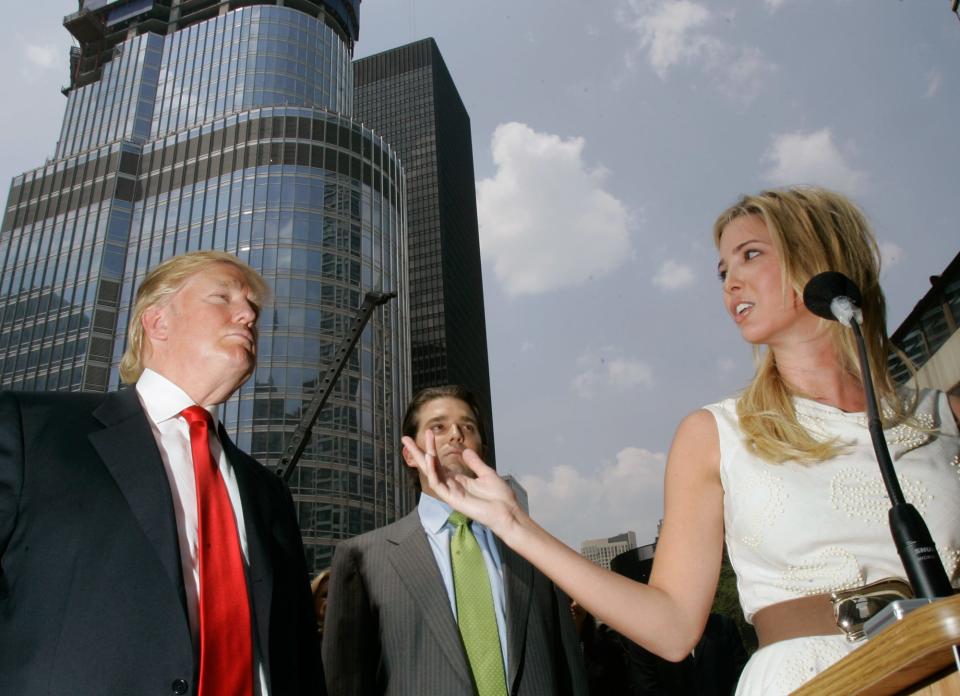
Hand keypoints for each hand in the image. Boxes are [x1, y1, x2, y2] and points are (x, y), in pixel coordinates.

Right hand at [402, 432, 521, 535]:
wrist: (507, 512)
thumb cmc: (500, 496)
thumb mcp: (487, 474)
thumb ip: (474, 463)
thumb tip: (465, 450)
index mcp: (458, 480)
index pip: (439, 463)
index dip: (431, 449)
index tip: (428, 433)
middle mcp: (451, 485)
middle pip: (430, 467)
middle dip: (417, 453)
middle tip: (405, 439)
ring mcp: (450, 492)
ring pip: (430, 473)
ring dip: (423, 458)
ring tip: (415, 444)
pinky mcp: (451, 499)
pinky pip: (437, 484)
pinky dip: (432, 471)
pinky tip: (430, 458)